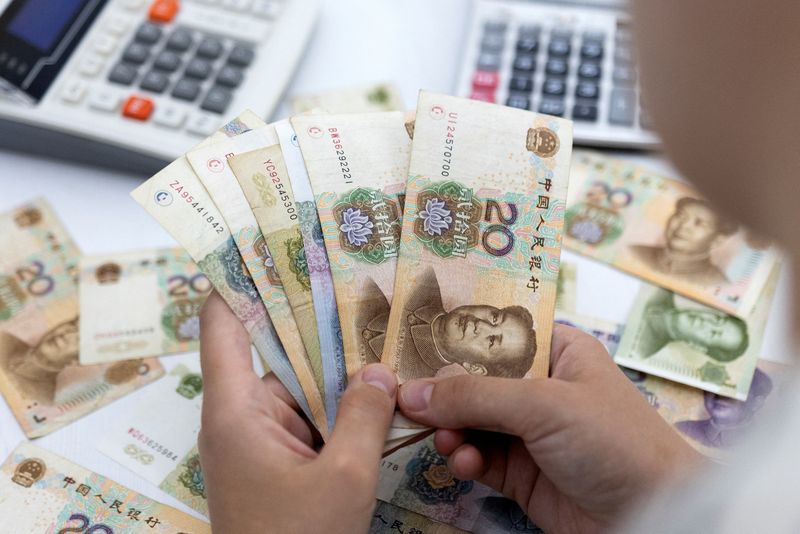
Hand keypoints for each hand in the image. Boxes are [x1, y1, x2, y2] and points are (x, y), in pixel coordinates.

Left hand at [197, 290, 397, 532]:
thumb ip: (364, 417)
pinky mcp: (279, 464)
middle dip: (323, 330)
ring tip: (389, 342)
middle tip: (366, 289)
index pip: (223, 328)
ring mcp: (261, 443)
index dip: (240, 283)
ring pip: (303, 392)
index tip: (269, 248)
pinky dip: (341, 411)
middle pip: (279, 356)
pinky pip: (310, 422)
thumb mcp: (343, 478)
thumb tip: (379, 371)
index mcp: (236, 410)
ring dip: (342, 377)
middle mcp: (242, 419)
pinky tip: (382, 396)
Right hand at [398, 324, 702, 533]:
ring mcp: (531, 432)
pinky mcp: (522, 473)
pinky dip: (465, 458)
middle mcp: (541, 387)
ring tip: (446, 438)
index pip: (496, 335)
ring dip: (452, 428)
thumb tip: (412, 392)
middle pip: (476, 380)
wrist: (655, 516)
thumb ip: (475, 396)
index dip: (455, 341)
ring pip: (471, 421)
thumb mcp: (543, 404)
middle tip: (409, 402)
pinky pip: (479, 457)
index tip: (409, 346)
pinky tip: (464, 462)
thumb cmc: (612, 440)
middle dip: (444, 392)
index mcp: (557, 351)